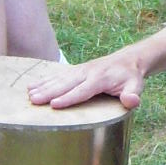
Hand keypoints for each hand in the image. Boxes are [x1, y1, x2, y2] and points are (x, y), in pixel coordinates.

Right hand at [28, 53, 145, 110]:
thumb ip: (133, 94)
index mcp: (100, 78)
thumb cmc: (131, 77)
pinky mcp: (75, 70)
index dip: (69, 98)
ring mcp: (80, 70)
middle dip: (49, 92)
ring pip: (59, 78)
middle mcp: (87, 72)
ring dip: (43, 86)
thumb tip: (131, 101)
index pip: (83, 90)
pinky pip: (58, 74)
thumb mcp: (136, 86)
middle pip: (66, 83)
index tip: (54, 104)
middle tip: (34, 100)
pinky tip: (31, 85)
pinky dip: (44, 79)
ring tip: (29, 94)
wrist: (128, 60)